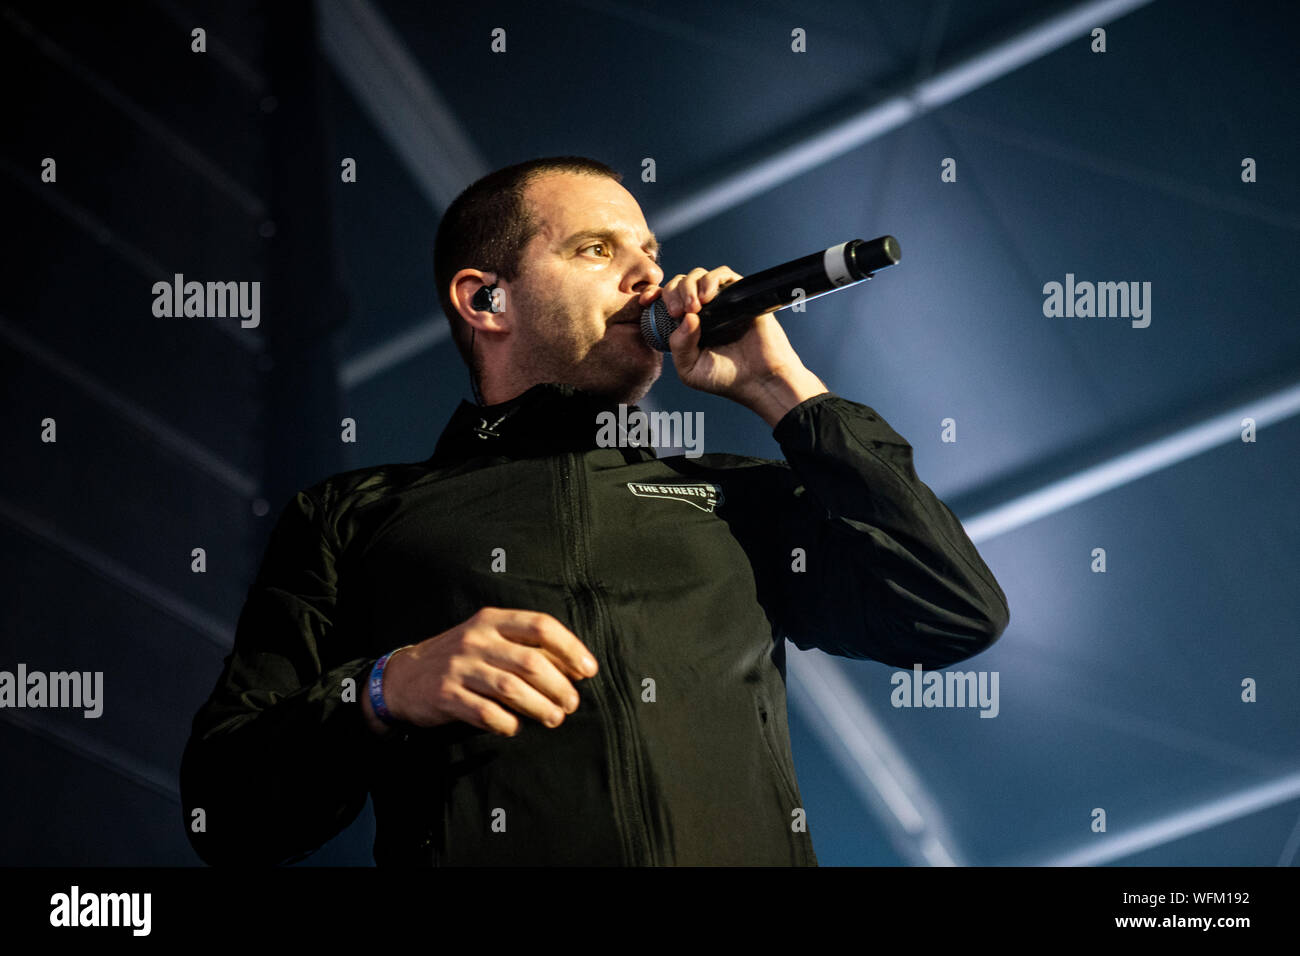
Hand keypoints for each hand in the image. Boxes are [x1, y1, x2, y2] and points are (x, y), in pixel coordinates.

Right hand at [364, 607, 598, 736]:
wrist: (405, 677)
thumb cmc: (462, 659)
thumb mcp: (490, 641)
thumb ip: (527, 648)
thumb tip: (575, 668)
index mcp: (492, 621)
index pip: (541, 626)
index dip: (570, 648)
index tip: (588, 670)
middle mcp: (476, 639)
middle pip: (530, 662)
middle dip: (559, 686)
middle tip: (571, 704)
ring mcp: (459, 667)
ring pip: (511, 688)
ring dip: (539, 706)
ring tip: (554, 718)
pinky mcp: (445, 695)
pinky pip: (484, 712)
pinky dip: (506, 723)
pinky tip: (515, 727)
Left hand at [643, 266, 827, 426]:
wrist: (760, 380)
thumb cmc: (726, 379)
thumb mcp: (689, 369)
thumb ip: (678, 345)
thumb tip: (686, 316)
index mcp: (686, 325)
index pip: (665, 300)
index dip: (653, 294)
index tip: (647, 301)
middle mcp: (702, 311)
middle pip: (679, 284)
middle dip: (672, 292)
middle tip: (677, 312)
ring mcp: (721, 302)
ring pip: (697, 275)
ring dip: (689, 286)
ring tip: (694, 308)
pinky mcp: (740, 295)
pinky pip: (723, 275)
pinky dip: (711, 280)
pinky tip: (707, 298)